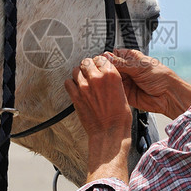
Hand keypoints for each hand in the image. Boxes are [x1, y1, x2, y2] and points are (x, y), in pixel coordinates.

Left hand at [64, 55, 132, 182]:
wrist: (110, 132)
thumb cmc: (119, 117)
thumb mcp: (122, 92)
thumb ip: (112, 80)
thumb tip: (104, 73)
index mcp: (111, 75)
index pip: (101, 58)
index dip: (99, 62)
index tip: (98, 66)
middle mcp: (97, 78)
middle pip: (86, 62)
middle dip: (88, 67)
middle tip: (89, 73)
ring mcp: (84, 87)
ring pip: (76, 70)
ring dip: (79, 74)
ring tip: (83, 81)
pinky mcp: (76, 96)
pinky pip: (68, 82)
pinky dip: (71, 84)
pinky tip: (76, 89)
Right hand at [104, 49, 190, 119]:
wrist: (168, 95)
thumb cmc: (161, 77)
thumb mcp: (139, 66)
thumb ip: (122, 63)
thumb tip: (106, 57)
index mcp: (130, 58)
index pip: (112, 55)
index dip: (106, 58)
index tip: (99, 61)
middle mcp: (127, 69)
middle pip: (109, 68)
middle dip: (104, 70)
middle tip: (101, 72)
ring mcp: (125, 82)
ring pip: (109, 80)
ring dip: (106, 81)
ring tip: (104, 81)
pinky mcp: (124, 94)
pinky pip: (113, 91)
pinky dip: (110, 91)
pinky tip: (108, 89)